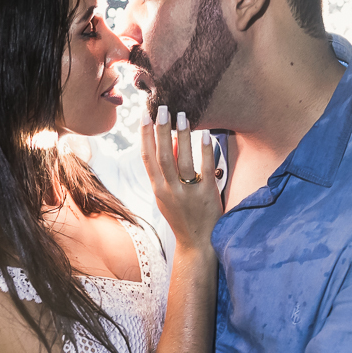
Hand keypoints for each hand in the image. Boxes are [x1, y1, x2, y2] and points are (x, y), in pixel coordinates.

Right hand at [140, 105, 221, 250]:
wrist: (197, 244)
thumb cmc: (182, 217)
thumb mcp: (167, 196)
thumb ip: (166, 172)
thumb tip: (167, 142)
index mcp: (158, 189)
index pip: (147, 157)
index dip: (144, 135)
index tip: (144, 115)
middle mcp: (169, 190)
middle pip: (162, 155)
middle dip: (160, 129)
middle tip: (162, 108)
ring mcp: (188, 193)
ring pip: (181, 160)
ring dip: (181, 135)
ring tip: (183, 115)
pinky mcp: (207, 195)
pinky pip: (205, 169)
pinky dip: (205, 150)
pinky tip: (205, 134)